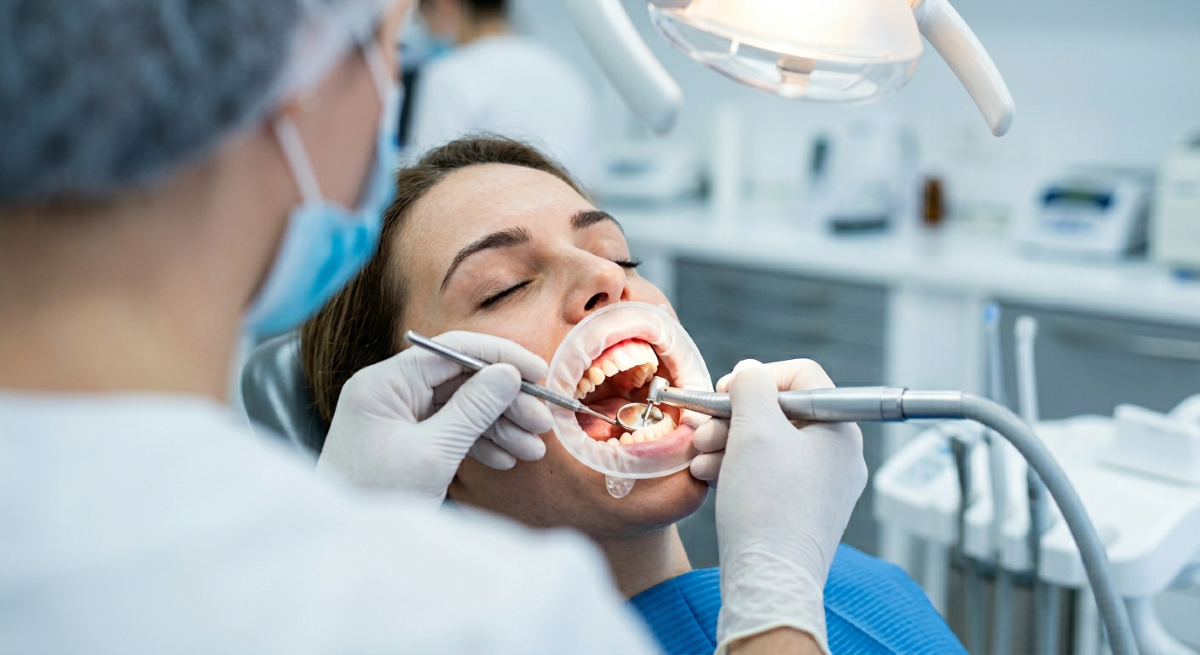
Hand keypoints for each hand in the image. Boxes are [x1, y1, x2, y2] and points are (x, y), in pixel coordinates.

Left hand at [316, 331, 552, 509]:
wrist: (349, 553)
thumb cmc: (378, 499)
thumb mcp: (433, 453)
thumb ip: (473, 409)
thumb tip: (509, 373)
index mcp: (384, 383)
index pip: (451, 350)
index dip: (500, 357)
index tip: (540, 373)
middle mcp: (389, 393)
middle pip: (461, 380)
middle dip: (505, 401)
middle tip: (543, 422)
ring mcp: (397, 419)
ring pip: (461, 408)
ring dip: (500, 426)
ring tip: (533, 449)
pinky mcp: (406, 443)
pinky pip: (451, 432)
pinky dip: (481, 443)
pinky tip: (507, 459)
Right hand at [696, 359, 866, 654]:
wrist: (770, 582)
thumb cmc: (767, 505)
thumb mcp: (755, 430)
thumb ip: (751, 387)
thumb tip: (750, 371)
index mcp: (840, 430)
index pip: (803, 378)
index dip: (759, 377)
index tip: (724, 392)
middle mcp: (838, 456)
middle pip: (781, 412)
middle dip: (734, 416)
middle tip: (703, 428)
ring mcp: (821, 486)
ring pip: (770, 444)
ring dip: (728, 442)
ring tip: (699, 456)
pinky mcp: (801, 510)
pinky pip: (768, 474)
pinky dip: (738, 469)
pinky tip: (708, 476)